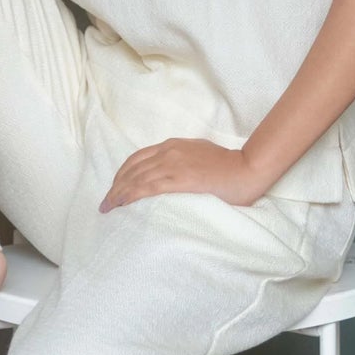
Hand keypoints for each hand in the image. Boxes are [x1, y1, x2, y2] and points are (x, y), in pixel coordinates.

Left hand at [98, 138, 263, 212]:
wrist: (248, 168)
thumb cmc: (229, 167)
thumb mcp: (199, 157)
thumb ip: (182, 163)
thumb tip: (170, 177)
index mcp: (173, 146)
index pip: (137, 159)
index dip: (122, 175)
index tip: (115, 189)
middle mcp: (169, 152)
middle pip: (132, 168)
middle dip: (116, 187)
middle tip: (106, 204)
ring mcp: (173, 164)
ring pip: (136, 178)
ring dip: (119, 194)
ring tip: (109, 208)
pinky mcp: (180, 179)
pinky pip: (148, 187)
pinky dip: (131, 195)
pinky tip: (123, 204)